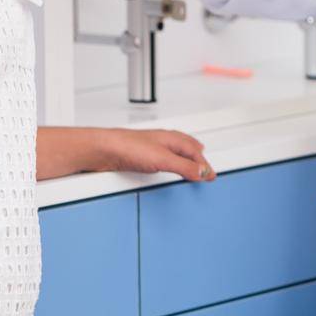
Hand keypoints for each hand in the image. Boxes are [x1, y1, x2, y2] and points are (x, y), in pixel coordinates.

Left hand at [92, 126, 214, 181]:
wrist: (104, 149)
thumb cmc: (129, 146)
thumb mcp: (163, 160)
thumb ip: (184, 167)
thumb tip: (202, 172)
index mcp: (173, 139)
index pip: (195, 152)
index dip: (205, 165)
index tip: (211, 176)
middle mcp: (164, 142)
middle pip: (187, 148)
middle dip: (198, 157)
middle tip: (206, 166)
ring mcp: (153, 148)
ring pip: (175, 152)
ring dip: (185, 158)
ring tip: (190, 163)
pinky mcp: (142, 157)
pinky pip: (163, 159)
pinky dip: (171, 163)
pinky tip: (165, 167)